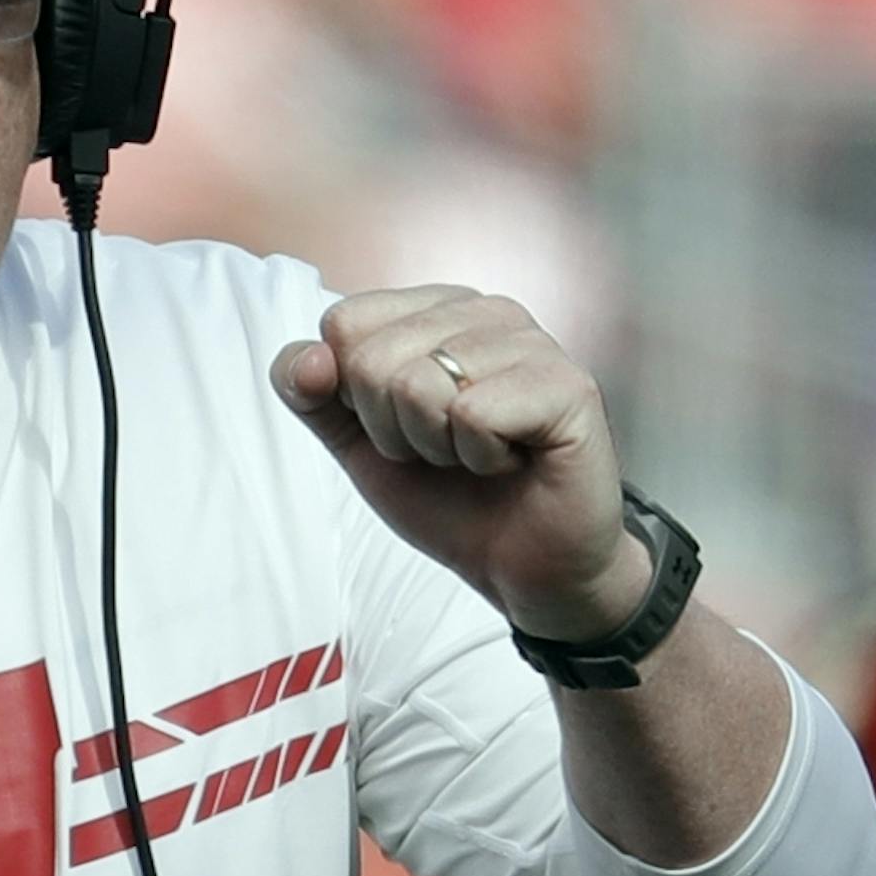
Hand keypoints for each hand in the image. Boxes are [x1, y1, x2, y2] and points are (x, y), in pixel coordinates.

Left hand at [272, 287, 649, 641]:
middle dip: (394, 429)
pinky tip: (512, 462)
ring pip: (419, 385)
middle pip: (372, 358)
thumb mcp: (357, 443)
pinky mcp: (568, 385)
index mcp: (434, 310)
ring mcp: (532, 341)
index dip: (355, 397)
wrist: (520, 566)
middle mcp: (485, 310)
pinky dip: (480, 458)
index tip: (404, 427)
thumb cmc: (449, 496)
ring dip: (437, 447)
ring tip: (479, 456)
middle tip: (445, 452)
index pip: (342, 324)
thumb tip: (306, 360)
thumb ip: (313, 395)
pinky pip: (473, 414)